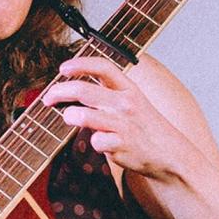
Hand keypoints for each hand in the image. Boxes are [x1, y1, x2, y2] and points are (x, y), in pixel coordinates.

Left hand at [41, 55, 193, 180]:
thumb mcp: (132, 102)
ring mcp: (123, 125)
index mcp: (129, 89)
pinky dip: (94, 143)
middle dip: (59, 92)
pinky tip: (102, 143)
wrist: (170, 153)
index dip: (81, 64)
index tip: (63, 68)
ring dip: (69, 116)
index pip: (103, 67)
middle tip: (48, 98)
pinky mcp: (121, 145)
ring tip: (69, 117)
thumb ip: (106, 94)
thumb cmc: (144, 126)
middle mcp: (125, 103)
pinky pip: (95, 142)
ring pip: (83, 116)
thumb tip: (70, 90)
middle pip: (83, 90)